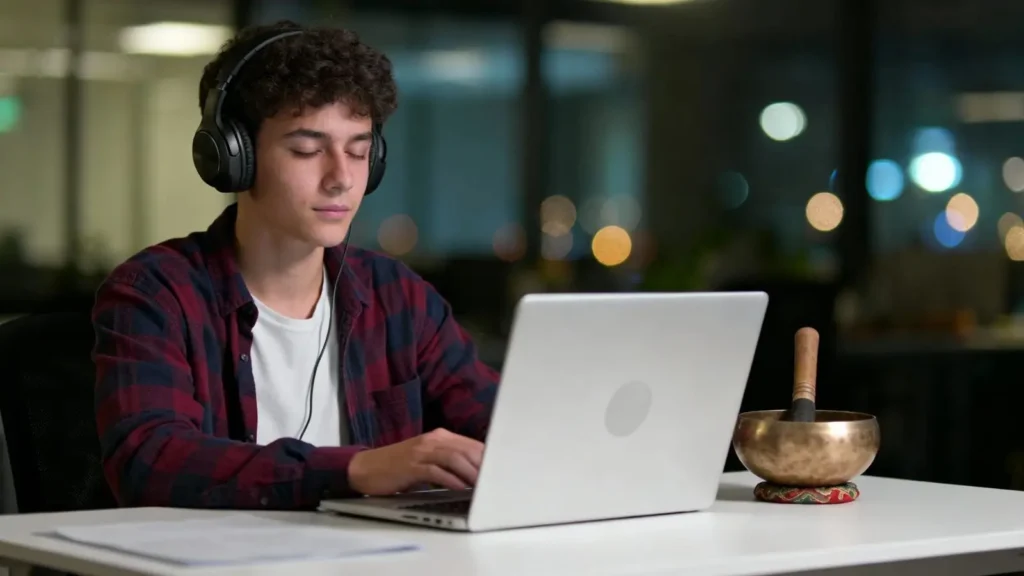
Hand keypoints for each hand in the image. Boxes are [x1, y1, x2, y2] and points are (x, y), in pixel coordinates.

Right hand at [347, 428, 484, 495]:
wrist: (366, 468)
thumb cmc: (399, 467)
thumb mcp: (427, 459)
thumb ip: (449, 462)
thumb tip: (477, 473)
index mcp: (439, 437)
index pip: (471, 444)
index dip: (488, 458)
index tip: (501, 471)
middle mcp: (432, 440)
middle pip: (466, 450)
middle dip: (483, 467)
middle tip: (496, 482)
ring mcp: (421, 451)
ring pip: (454, 458)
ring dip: (471, 473)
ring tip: (482, 487)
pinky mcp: (411, 465)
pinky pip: (437, 471)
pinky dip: (451, 480)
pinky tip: (460, 489)